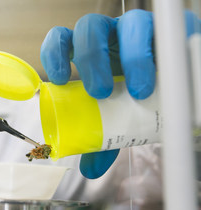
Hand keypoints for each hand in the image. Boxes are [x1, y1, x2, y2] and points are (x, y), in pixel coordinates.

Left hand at [40, 9, 199, 177]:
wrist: (171, 92)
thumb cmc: (137, 101)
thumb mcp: (116, 119)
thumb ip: (101, 139)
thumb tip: (89, 170)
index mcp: (89, 56)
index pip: (63, 41)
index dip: (55, 53)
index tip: (59, 79)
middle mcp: (110, 38)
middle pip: (90, 29)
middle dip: (92, 59)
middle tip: (101, 92)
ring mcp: (136, 31)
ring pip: (127, 23)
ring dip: (130, 57)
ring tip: (138, 90)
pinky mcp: (164, 30)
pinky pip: (161, 26)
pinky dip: (157, 49)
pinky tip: (161, 70)